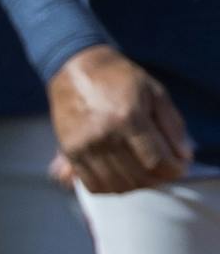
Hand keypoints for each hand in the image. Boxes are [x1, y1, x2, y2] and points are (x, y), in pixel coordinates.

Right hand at [48, 46, 192, 194]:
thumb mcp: (154, 91)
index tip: (177, 165)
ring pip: (118, 186)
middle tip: (161, 168)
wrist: (73, 66)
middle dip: (158, 178)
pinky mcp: (69, 150)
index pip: (157, 163)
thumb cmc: (118, 77)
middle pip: (139, 178)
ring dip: (136, 185)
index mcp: (127, 117)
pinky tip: (120, 174)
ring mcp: (83, 144)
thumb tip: (183, 157)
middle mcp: (103, 134)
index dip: (173, 170)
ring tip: (141, 170)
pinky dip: (111, 187)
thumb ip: (173, 125)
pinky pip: (93, 185)